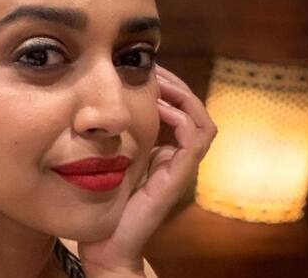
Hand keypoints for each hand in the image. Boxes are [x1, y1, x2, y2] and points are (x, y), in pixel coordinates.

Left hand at [78, 65, 217, 276]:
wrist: (107, 240)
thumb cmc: (105, 197)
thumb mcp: (110, 155)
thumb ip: (116, 134)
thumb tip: (106, 102)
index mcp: (164, 149)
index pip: (180, 108)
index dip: (167, 85)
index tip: (144, 68)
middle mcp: (177, 156)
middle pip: (193, 109)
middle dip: (174, 83)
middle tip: (152, 67)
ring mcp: (180, 167)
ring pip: (202, 120)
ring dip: (182, 96)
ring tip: (157, 82)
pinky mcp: (178, 178)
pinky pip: (195, 140)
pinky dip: (181, 119)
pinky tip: (158, 108)